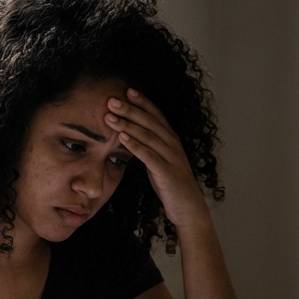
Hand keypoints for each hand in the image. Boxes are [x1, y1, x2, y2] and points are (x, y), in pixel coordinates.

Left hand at [104, 88, 208, 229]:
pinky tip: (122, 137)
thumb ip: (149, 147)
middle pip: (150, 122)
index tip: (127, 90)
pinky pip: (149, 156)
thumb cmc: (171, 184)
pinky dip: (135, 145)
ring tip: (110, 117)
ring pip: (148, 136)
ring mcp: (171, 158)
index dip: (143, 102)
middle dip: (130, 109)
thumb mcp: (159, 161)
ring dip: (127, 124)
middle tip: (111, 99)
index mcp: (171, 140)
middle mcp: (173, 145)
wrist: (188, 208)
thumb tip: (131, 136)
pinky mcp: (167, 172)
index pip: (157, 115)